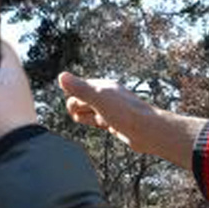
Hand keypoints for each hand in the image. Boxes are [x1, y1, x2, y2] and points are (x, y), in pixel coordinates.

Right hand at [58, 72, 203, 168]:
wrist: (146, 131)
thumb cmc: (125, 113)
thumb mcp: (98, 99)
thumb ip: (80, 88)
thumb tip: (61, 76)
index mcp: (104, 86)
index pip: (78, 89)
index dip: (75, 100)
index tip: (82, 108)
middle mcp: (107, 95)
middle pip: (82, 101)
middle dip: (80, 110)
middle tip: (93, 116)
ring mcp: (111, 109)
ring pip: (89, 112)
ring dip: (87, 118)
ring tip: (101, 122)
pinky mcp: (115, 121)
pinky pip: (97, 121)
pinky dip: (96, 124)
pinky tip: (103, 127)